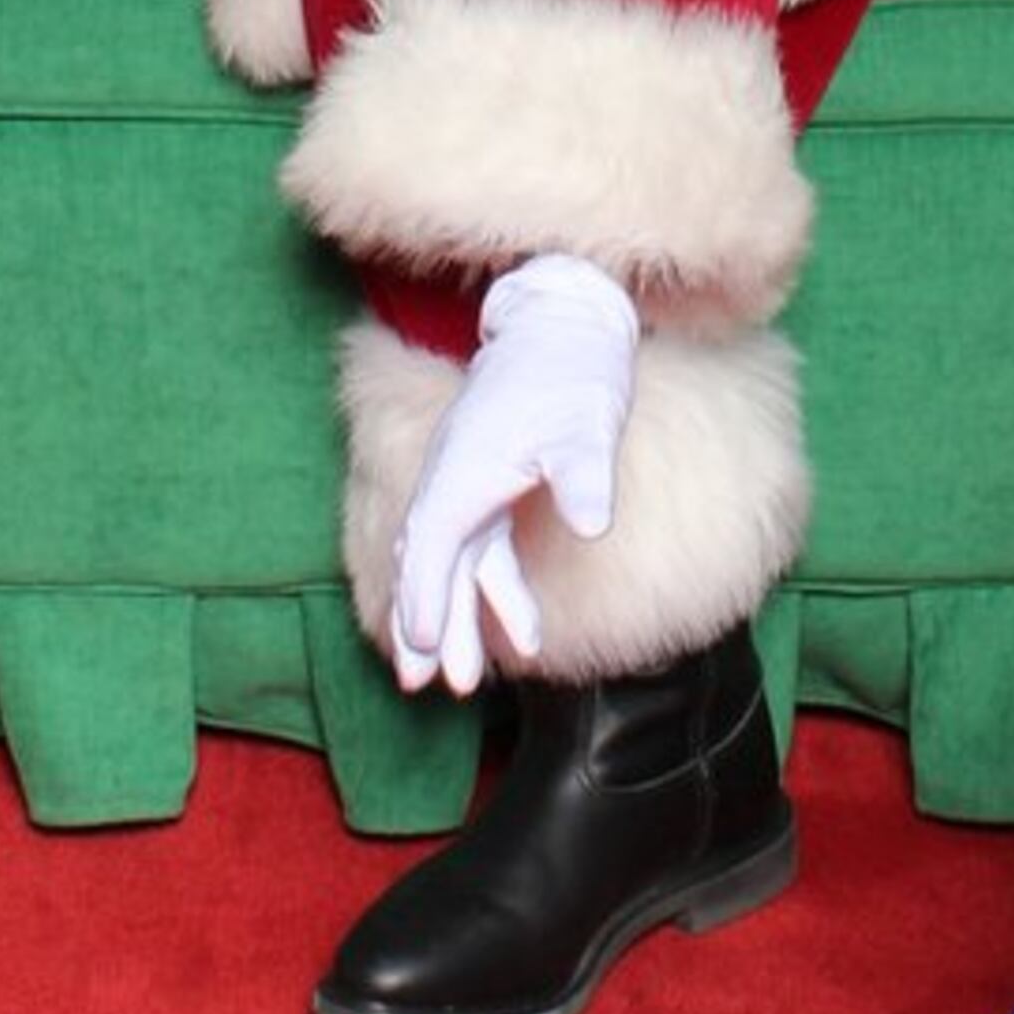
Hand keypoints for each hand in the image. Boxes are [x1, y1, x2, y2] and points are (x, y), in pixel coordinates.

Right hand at [388, 253, 637, 694]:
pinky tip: (515, 631)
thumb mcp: (585, 424)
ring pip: (451, 566)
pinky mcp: (491, 490)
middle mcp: (453, 482)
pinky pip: (479, 553)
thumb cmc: (572, 374)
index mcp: (463, 469)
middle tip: (422, 685)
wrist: (565, 329)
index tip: (419, 641)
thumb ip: (585, 475)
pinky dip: (486, 593)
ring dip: (454, 620)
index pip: (431, 542)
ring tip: (458, 681)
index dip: (423, 593)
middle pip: (429, 564)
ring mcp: (468, 488)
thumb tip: (594, 523)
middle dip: (426, 625)